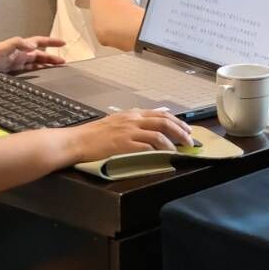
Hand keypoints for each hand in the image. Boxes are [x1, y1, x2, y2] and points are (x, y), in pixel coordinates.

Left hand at [0, 36, 66, 76]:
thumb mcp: (0, 49)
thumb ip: (16, 44)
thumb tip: (32, 45)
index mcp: (18, 46)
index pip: (38, 41)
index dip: (51, 42)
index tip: (62, 43)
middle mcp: (20, 54)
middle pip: (40, 53)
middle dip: (52, 56)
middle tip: (64, 61)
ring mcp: (18, 63)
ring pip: (37, 63)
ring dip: (47, 64)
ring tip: (58, 68)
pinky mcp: (15, 72)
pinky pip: (31, 71)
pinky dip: (39, 72)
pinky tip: (44, 75)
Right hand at [62, 109, 193, 162]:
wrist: (78, 141)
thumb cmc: (95, 134)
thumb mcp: (117, 121)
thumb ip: (135, 121)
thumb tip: (153, 123)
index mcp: (132, 114)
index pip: (161, 114)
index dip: (177, 121)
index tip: (187, 128)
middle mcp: (133, 120)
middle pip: (164, 122)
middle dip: (180, 131)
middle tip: (190, 140)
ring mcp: (129, 132)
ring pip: (159, 135)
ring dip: (173, 143)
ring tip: (181, 149)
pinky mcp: (125, 144)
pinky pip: (147, 147)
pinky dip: (159, 151)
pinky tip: (165, 155)